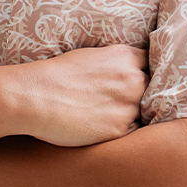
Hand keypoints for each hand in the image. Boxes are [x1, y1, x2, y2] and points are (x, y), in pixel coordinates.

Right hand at [13, 44, 148, 147]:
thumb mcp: (89, 56)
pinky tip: (104, 126)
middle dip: (141, 92)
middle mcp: (132, 79)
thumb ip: (114, 63)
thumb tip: (126, 71)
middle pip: (151, 87)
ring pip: (143, 111)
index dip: (144, 71)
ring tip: (107, 113)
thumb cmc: (55, 75)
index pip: (151, 62)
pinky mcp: (119, 129)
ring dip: (131, 113)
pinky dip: (122, 129)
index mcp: (124, 56)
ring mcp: (128, 105)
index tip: (140, 77)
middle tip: (120, 99)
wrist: (35, 97)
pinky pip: (132, 131)